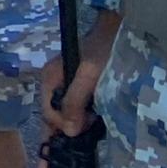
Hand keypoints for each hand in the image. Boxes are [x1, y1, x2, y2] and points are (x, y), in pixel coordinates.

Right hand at [41, 10, 118, 142]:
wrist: (118, 32)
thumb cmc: (102, 52)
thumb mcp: (88, 76)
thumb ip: (75, 101)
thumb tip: (68, 132)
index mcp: (50, 78)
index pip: (48, 112)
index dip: (62, 126)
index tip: (82, 132)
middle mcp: (54, 83)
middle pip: (54, 114)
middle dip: (67, 127)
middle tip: (87, 135)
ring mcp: (66, 85)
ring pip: (65, 113)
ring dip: (77, 123)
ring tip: (95, 125)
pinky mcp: (79, 87)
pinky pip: (75, 107)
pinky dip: (83, 117)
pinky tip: (94, 121)